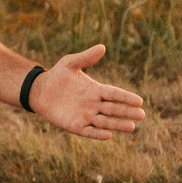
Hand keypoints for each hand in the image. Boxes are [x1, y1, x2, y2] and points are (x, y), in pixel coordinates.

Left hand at [29, 46, 146, 139]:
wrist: (40, 91)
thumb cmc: (57, 75)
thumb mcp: (70, 63)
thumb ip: (86, 57)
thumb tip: (102, 47)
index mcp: (96, 90)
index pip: (114, 94)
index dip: (126, 98)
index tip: (139, 101)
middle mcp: (94, 104)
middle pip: (114, 109)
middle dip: (127, 112)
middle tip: (142, 115)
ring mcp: (86, 116)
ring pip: (105, 122)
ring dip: (118, 125)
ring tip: (132, 127)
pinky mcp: (75, 126)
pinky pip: (89, 131)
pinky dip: (98, 134)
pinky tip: (108, 135)